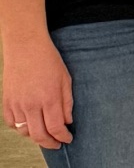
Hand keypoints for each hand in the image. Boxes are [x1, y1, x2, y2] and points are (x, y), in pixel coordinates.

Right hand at [1, 33, 72, 148]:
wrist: (25, 48)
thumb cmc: (49, 61)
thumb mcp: (66, 79)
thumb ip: (67, 102)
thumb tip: (67, 122)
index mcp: (49, 98)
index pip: (56, 128)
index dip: (63, 137)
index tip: (68, 139)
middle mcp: (31, 105)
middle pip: (39, 135)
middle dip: (50, 143)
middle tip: (57, 144)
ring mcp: (17, 105)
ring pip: (25, 132)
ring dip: (36, 136)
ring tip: (45, 134)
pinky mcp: (7, 103)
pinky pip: (13, 124)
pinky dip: (21, 128)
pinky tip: (30, 125)